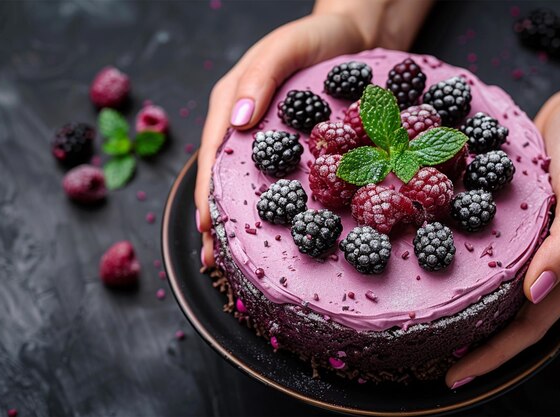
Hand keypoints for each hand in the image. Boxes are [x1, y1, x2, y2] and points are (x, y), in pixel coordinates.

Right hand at [194, 0, 432, 265]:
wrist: (354, 35)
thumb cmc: (316, 37)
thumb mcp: (285, 48)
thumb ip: (259, 78)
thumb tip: (237, 123)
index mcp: (232, 102)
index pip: (212, 155)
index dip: (207, 194)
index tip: (206, 230)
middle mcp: (242, 125)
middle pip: (221, 178)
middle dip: (215, 221)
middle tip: (214, 263)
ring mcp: (265, 139)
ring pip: (244, 186)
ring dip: (237, 223)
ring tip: (233, 263)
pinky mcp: (290, 149)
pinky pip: (274, 183)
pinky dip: (269, 211)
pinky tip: (274, 236)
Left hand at [446, 72, 559, 388]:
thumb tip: (538, 294)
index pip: (532, 327)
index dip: (496, 355)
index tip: (455, 376)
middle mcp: (549, 264)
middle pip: (513, 321)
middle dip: (478, 348)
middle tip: (436, 366)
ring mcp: (533, 248)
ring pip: (501, 298)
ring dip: (472, 320)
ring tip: (433, 334)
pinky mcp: (516, 227)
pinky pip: (493, 264)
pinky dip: (469, 280)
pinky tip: (438, 277)